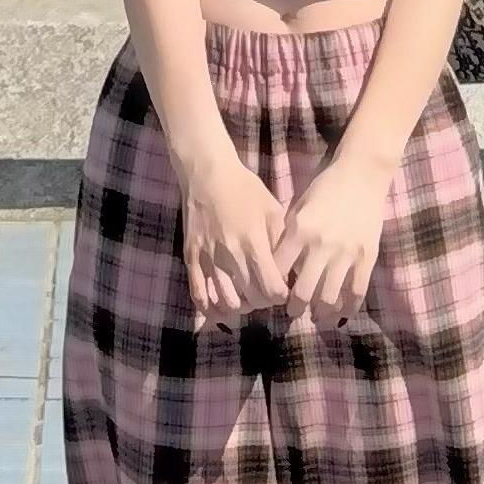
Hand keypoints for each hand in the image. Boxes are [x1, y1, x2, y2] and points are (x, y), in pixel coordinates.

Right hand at [179, 147, 287, 325]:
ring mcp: (209, 258)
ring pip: (227, 301)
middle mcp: (231, 254)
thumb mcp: (272, 209)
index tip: (282, 289)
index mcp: (254, 242)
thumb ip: (281, 242)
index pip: (272, 289)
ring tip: (246, 299)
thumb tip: (290, 271)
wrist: (207, 173)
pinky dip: (210, 308)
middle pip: (252, 299)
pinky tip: (220, 311)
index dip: (281, 295)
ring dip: (241, 306)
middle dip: (263, 301)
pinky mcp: (192, 257)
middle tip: (265, 293)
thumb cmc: (244, 189)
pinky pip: (199, 293)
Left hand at [276, 149, 387, 328]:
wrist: (362, 174)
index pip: (279, 270)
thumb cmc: (325, 188)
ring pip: (329, 297)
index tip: (273, 295)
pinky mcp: (367, 257)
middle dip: (295, 308)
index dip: (274, 287)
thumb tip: (277, 265)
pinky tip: (341, 314)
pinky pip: (356, 291)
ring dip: (320, 314)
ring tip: (316, 318)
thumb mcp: (298, 207)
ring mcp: (346, 253)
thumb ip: (288, 236)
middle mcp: (321, 245)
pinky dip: (348, 308)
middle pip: (303, 291)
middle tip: (292, 312)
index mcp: (299, 231)